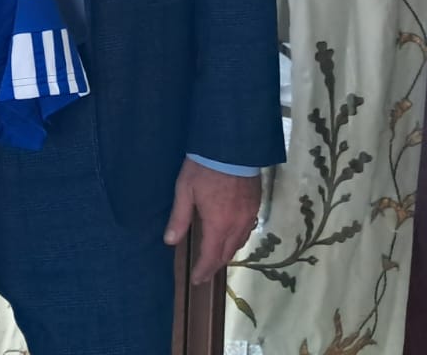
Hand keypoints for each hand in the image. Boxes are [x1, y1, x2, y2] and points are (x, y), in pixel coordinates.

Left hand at [164, 158, 261, 284]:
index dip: (203, 271)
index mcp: (218, 224)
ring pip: (239, 243)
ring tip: (216, 256)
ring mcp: (249, 215)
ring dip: (227, 253)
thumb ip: (179, 218)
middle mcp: (237, 225)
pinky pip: (248, 230)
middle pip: (227, 253)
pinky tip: (231, 235)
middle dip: (214, 265)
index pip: (211, 256)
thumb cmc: (203, 167)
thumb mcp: (185, 191)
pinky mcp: (256, 204)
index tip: (196, 280)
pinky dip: (237, 239)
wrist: (231, 146)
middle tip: (204, 273)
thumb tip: (169, 241)